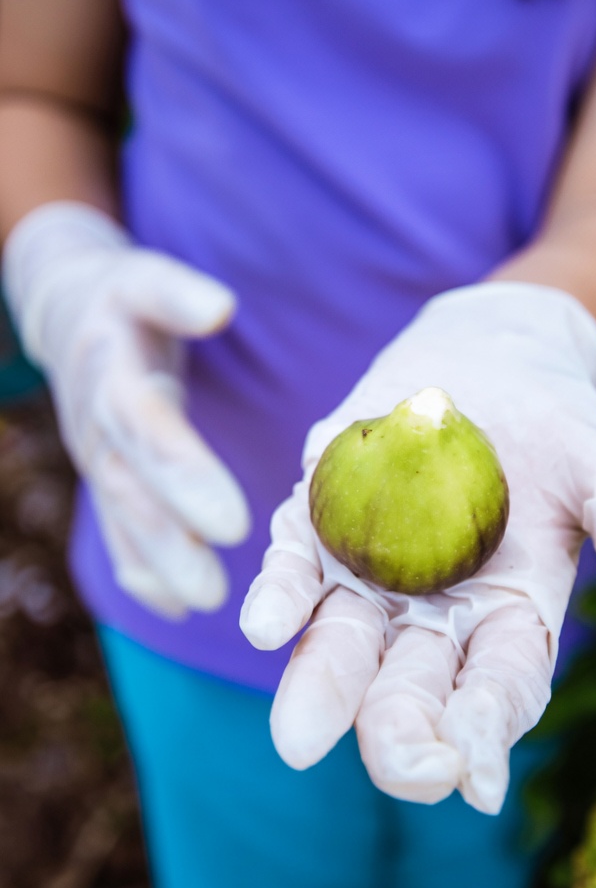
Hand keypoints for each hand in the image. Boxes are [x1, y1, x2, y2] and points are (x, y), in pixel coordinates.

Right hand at [2, 201, 250, 616]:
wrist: (69, 313)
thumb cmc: (125, 299)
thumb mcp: (146, 280)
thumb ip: (179, 296)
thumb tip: (221, 307)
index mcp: (112, 372)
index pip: (147, 427)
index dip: (185, 475)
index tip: (233, 525)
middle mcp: (97, 422)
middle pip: (130, 486)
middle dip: (170, 540)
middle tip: (215, 591)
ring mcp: (95, 454)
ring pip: (122, 516)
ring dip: (160, 564)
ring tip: (205, 604)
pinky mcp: (103, 476)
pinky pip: (115, 530)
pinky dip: (141, 571)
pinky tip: (175, 607)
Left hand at [241, 283, 595, 812]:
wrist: (491, 355)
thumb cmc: (563, 425)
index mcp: (511, 619)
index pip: (500, 690)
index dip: (489, 733)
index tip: (475, 780)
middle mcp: (435, 614)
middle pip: (413, 688)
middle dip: (402, 733)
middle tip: (400, 768)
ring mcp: (371, 573)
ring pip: (342, 643)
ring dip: (321, 688)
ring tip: (297, 737)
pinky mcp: (320, 523)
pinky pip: (295, 567)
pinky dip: (280, 596)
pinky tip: (262, 624)